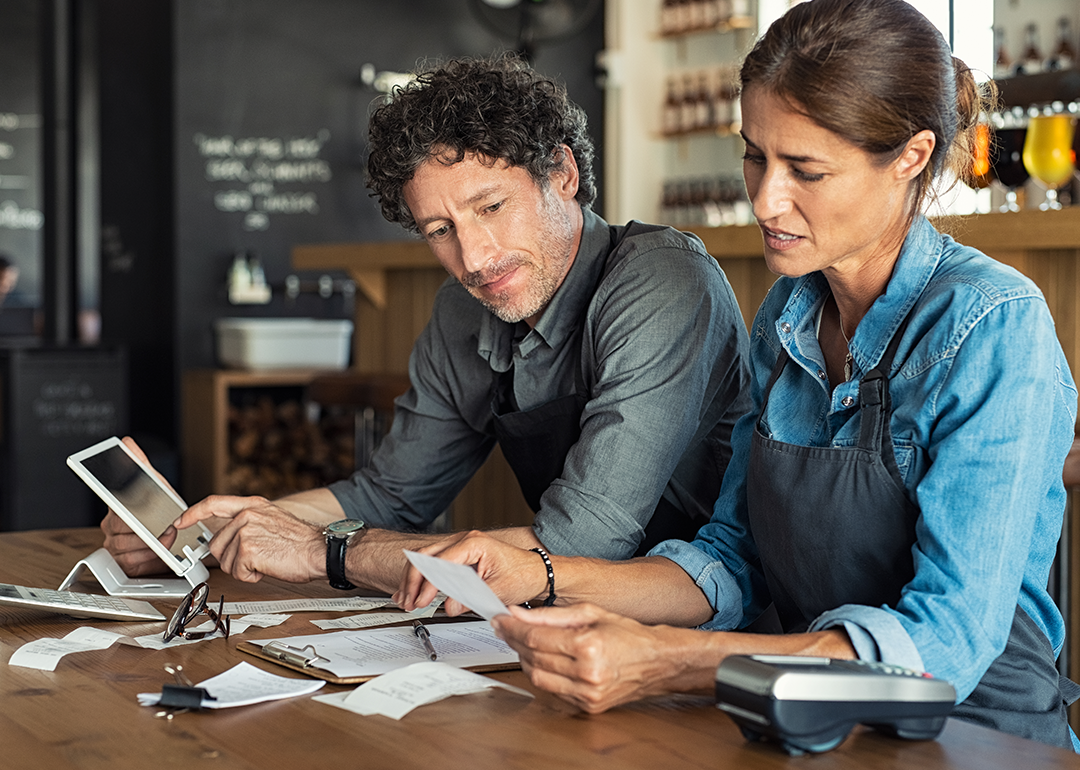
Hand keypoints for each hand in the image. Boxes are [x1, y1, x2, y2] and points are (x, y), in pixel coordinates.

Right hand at [99, 437, 177, 575]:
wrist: (173, 535)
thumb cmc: (161, 510)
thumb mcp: (155, 484)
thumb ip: (141, 465)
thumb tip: (127, 443)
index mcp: (116, 505)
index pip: (110, 501)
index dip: (118, 505)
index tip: (125, 509)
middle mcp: (111, 525)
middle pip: (121, 526)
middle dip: (146, 527)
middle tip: (165, 525)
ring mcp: (114, 544)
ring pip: (125, 544)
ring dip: (150, 543)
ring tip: (166, 537)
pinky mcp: (122, 562)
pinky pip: (130, 561)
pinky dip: (148, 557)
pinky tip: (157, 551)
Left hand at [174, 495, 324, 583]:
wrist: (320, 550)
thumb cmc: (301, 541)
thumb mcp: (272, 520)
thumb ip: (247, 523)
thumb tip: (226, 537)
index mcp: (252, 505)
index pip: (213, 503)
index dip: (192, 513)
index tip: (180, 522)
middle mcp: (246, 515)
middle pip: (217, 544)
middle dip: (232, 558)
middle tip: (256, 558)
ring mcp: (245, 532)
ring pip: (226, 561)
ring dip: (244, 568)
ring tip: (267, 560)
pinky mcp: (247, 550)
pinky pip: (237, 573)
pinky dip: (251, 576)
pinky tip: (268, 567)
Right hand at [393, 530, 548, 614]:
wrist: (537, 572)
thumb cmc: (524, 575)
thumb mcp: (498, 590)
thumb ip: (472, 597)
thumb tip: (449, 606)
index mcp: (474, 543)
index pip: (440, 562)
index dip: (428, 584)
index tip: (422, 601)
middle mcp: (464, 540)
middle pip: (425, 556)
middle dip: (413, 580)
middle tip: (409, 602)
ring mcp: (461, 546)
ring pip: (425, 558)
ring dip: (413, 579)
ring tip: (406, 599)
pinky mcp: (460, 556)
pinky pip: (433, 563)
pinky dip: (421, 577)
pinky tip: (412, 591)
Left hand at [492, 603, 688, 712]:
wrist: (657, 662)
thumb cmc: (628, 634)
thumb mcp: (591, 612)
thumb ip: (551, 614)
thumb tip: (519, 613)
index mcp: (588, 645)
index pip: (536, 637)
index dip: (512, 628)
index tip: (500, 619)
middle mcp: (587, 673)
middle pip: (533, 657)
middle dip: (514, 641)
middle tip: (506, 628)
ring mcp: (587, 693)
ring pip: (538, 678)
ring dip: (524, 659)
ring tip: (522, 643)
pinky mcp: (587, 706)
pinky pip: (552, 691)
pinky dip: (542, 674)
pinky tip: (541, 661)